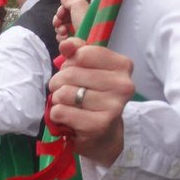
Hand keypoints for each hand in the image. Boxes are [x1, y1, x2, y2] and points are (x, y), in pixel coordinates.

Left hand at [48, 37, 134, 166]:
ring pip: (63, 93)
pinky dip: (56, 114)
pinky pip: (60, 112)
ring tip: (69, 105)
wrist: (104, 135)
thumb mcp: (88, 70)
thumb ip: (77, 52)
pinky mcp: (98, 125)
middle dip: (59, 83)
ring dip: (57, 100)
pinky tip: (68, 118)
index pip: (83, 53)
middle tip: (67, 93)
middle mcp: (123, 85)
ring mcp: (113, 106)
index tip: (76, 73)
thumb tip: (66, 44)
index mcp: (122, 66)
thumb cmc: (93, 96)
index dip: (70, 63)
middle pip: (69, 73)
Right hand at [54, 0, 89, 42]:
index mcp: (81, 12)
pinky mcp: (71, 42)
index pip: (65, 9)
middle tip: (59, 22)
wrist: (88, 39)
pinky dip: (61, 37)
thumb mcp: (77, 5)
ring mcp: (74, 32)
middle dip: (58, 20)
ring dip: (59, 29)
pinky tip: (66, 38)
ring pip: (59, 29)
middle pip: (60, 19)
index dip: (60, 10)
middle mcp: (78, 22)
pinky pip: (60, 38)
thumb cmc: (85, 20)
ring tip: (65, 31)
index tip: (61, 13)